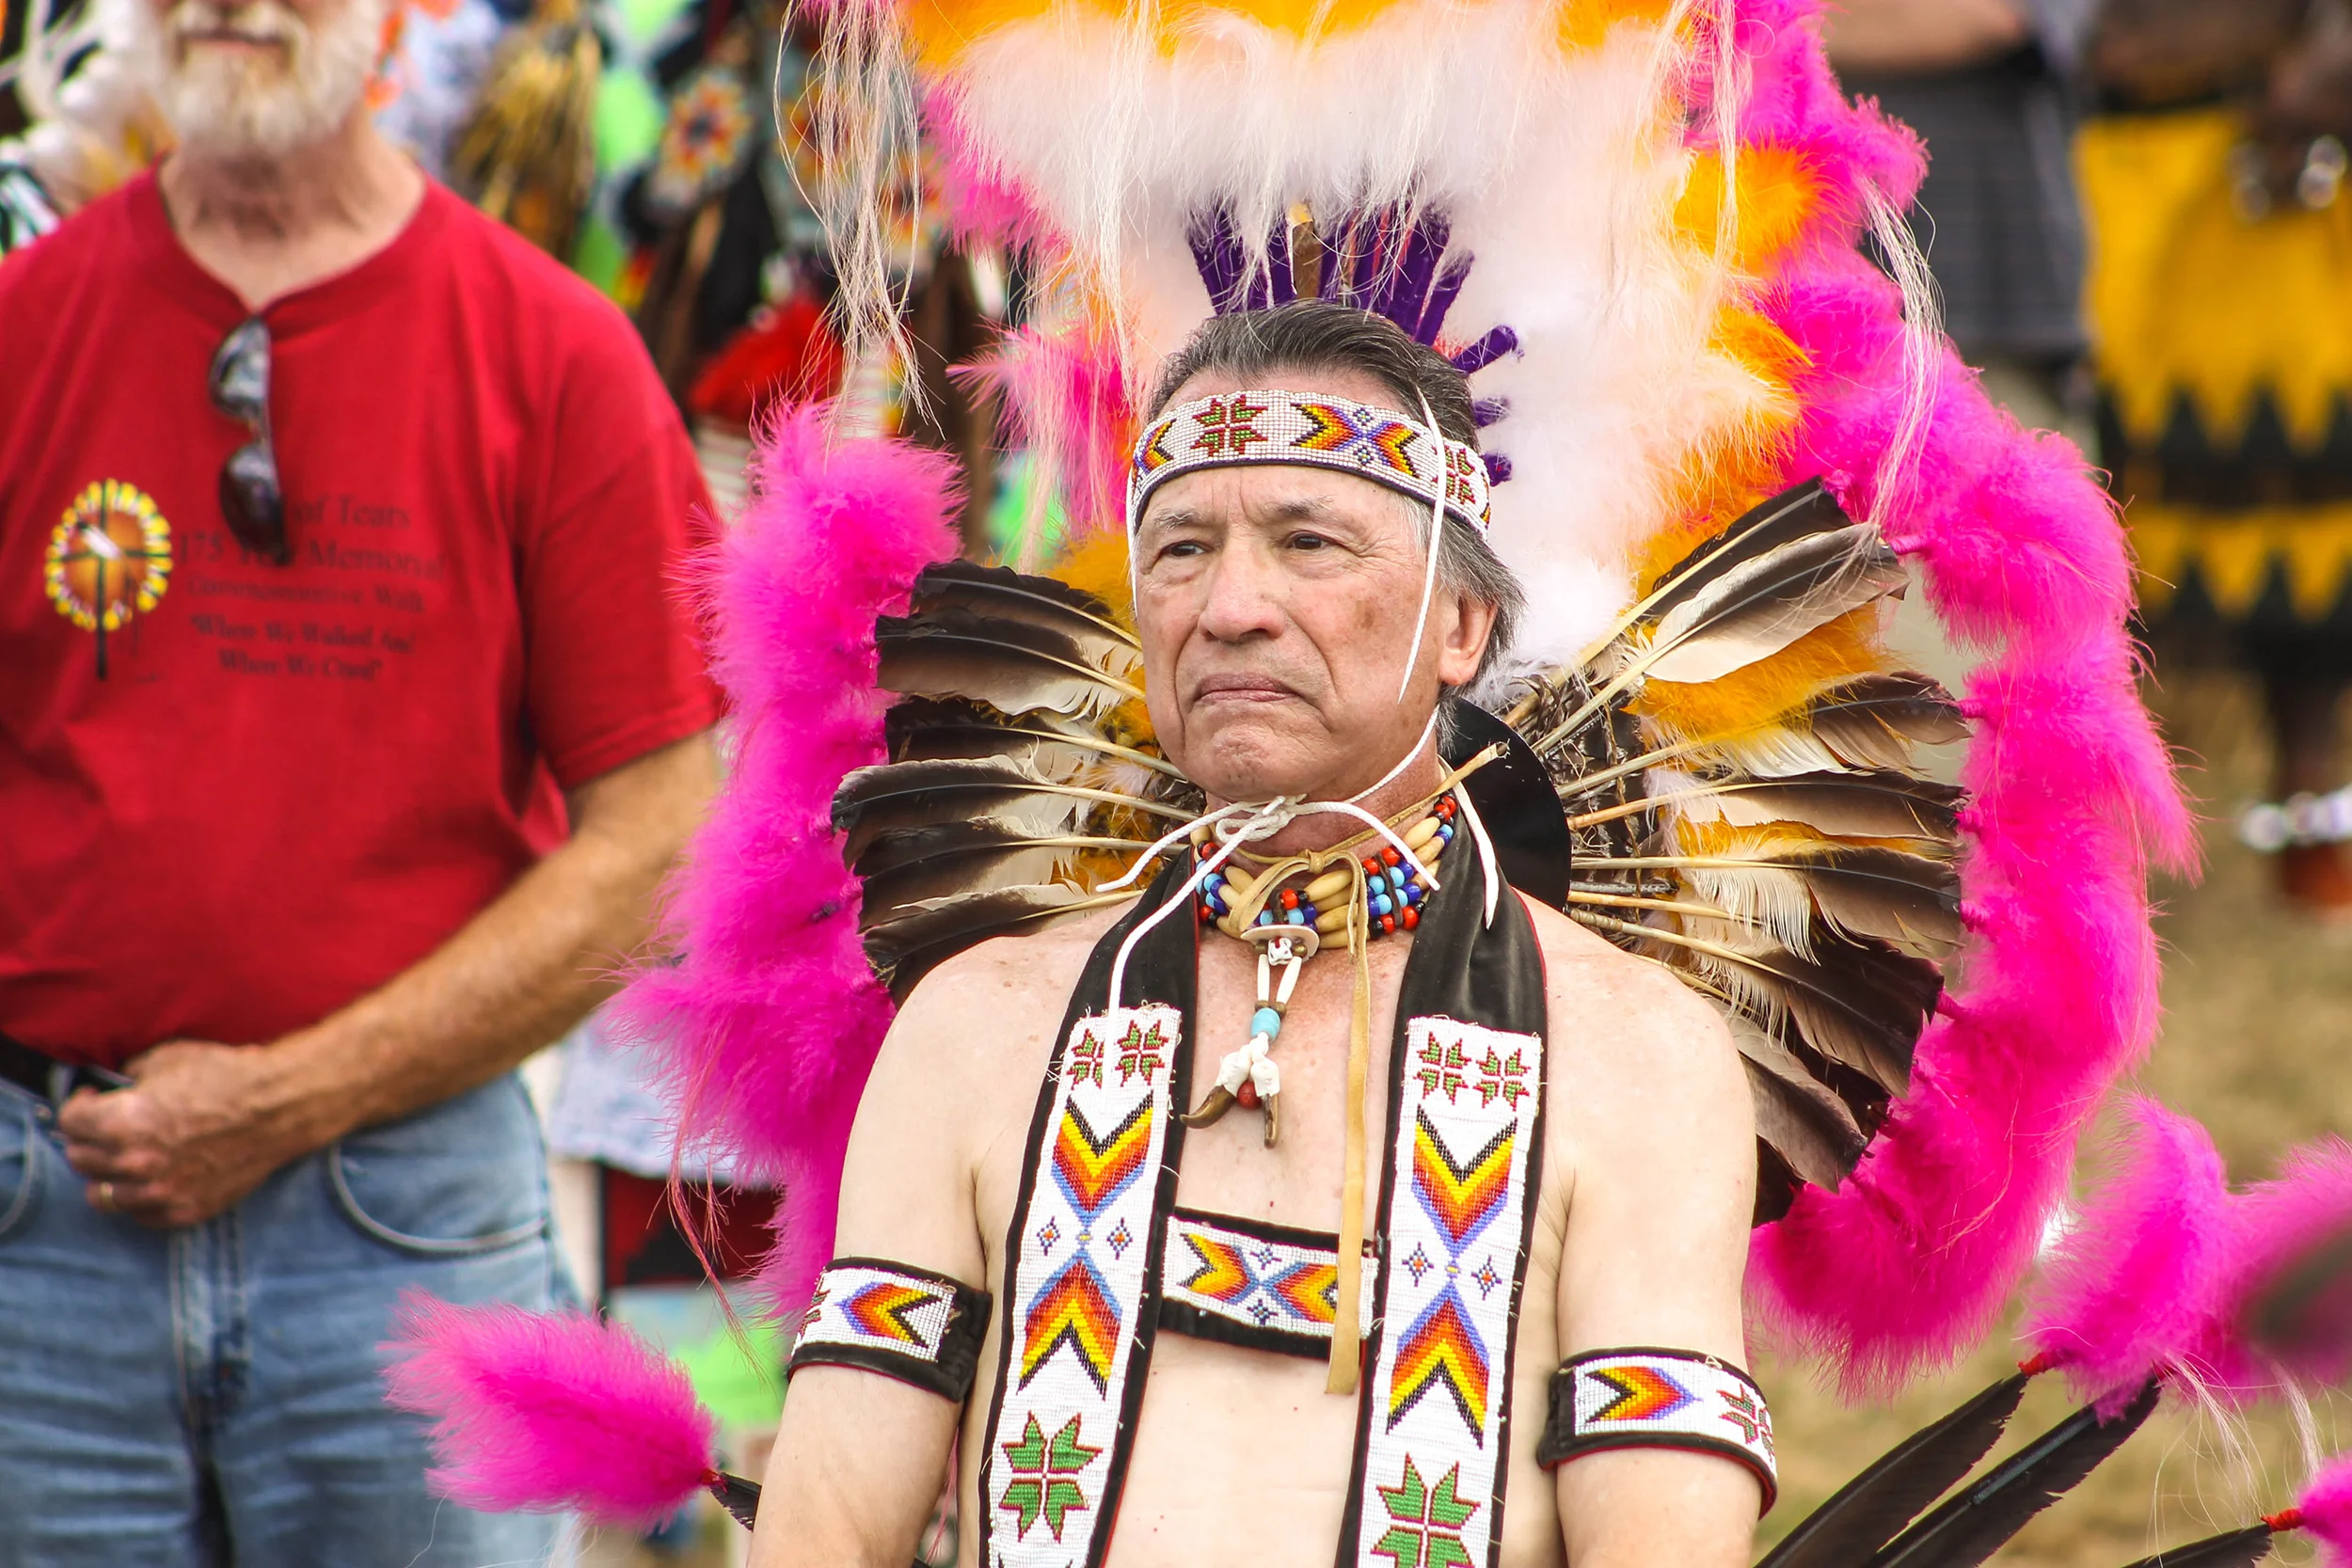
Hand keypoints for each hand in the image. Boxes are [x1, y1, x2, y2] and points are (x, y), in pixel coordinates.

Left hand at [58, 1040, 318, 1227]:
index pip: (69, 1122)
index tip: (90, 1101)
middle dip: (89, 1139)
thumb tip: (110, 1088)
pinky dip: (140, 1197)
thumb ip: (127, 1079)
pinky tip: (155, 1174)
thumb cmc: (227, 1076)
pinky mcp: (185, 1210)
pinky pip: (140, 1214)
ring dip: (109, 1174)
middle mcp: (135, 1163)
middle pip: (80, 1159)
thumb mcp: (166, 1059)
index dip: (78, 1106)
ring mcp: (160, 1192)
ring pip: (102, 1195)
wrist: (281, 1105)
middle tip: (108, 1127)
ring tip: (128, 1156)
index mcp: (123, 1122)